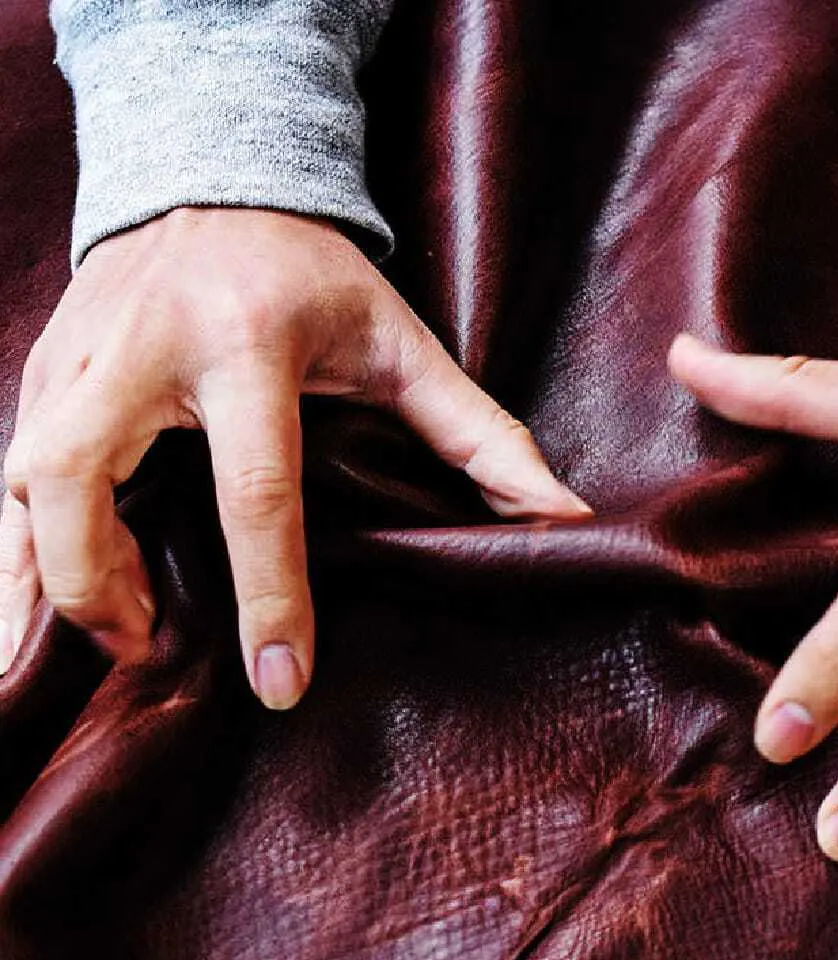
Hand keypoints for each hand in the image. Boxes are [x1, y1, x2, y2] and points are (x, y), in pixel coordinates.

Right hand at [0, 207, 588, 705]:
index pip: (253, 492)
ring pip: (19, 476)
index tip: (281, 682)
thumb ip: (480, 432)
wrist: (215, 175)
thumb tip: (557, 514)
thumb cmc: (315, 273)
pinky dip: (11, 548)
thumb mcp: (402, 341)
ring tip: (110, 641)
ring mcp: (77, 354)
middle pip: (77, 479)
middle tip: (155, 652)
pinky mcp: (43, 365)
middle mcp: (144, 349)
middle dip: (101, 585)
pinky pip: (4, 467)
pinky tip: (27, 612)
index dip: (269, 596)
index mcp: (247, 344)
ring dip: (45, 577)